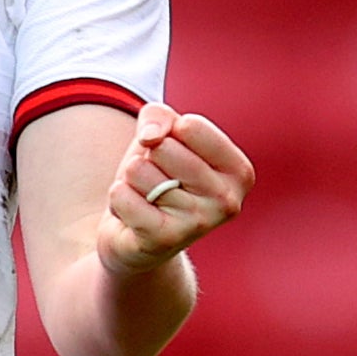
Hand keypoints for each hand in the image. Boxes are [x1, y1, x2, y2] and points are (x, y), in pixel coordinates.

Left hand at [98, 102, 252, 275]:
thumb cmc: (157, 177)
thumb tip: (152, 137)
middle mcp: (228, 201)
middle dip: (147, 158)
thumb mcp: (161, 135)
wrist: (137, 235)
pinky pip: (121, 195)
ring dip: (131, 181)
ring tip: (146, 199)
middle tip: (157, 182)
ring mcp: (199, 224)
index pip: (190, 126)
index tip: (172, 156)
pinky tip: (133, 215)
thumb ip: (159, 116)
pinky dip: (118, 198)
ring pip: (138, 170)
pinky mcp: (165, 240)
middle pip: (162, 148)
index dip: (167, 134)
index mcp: (238, 172)